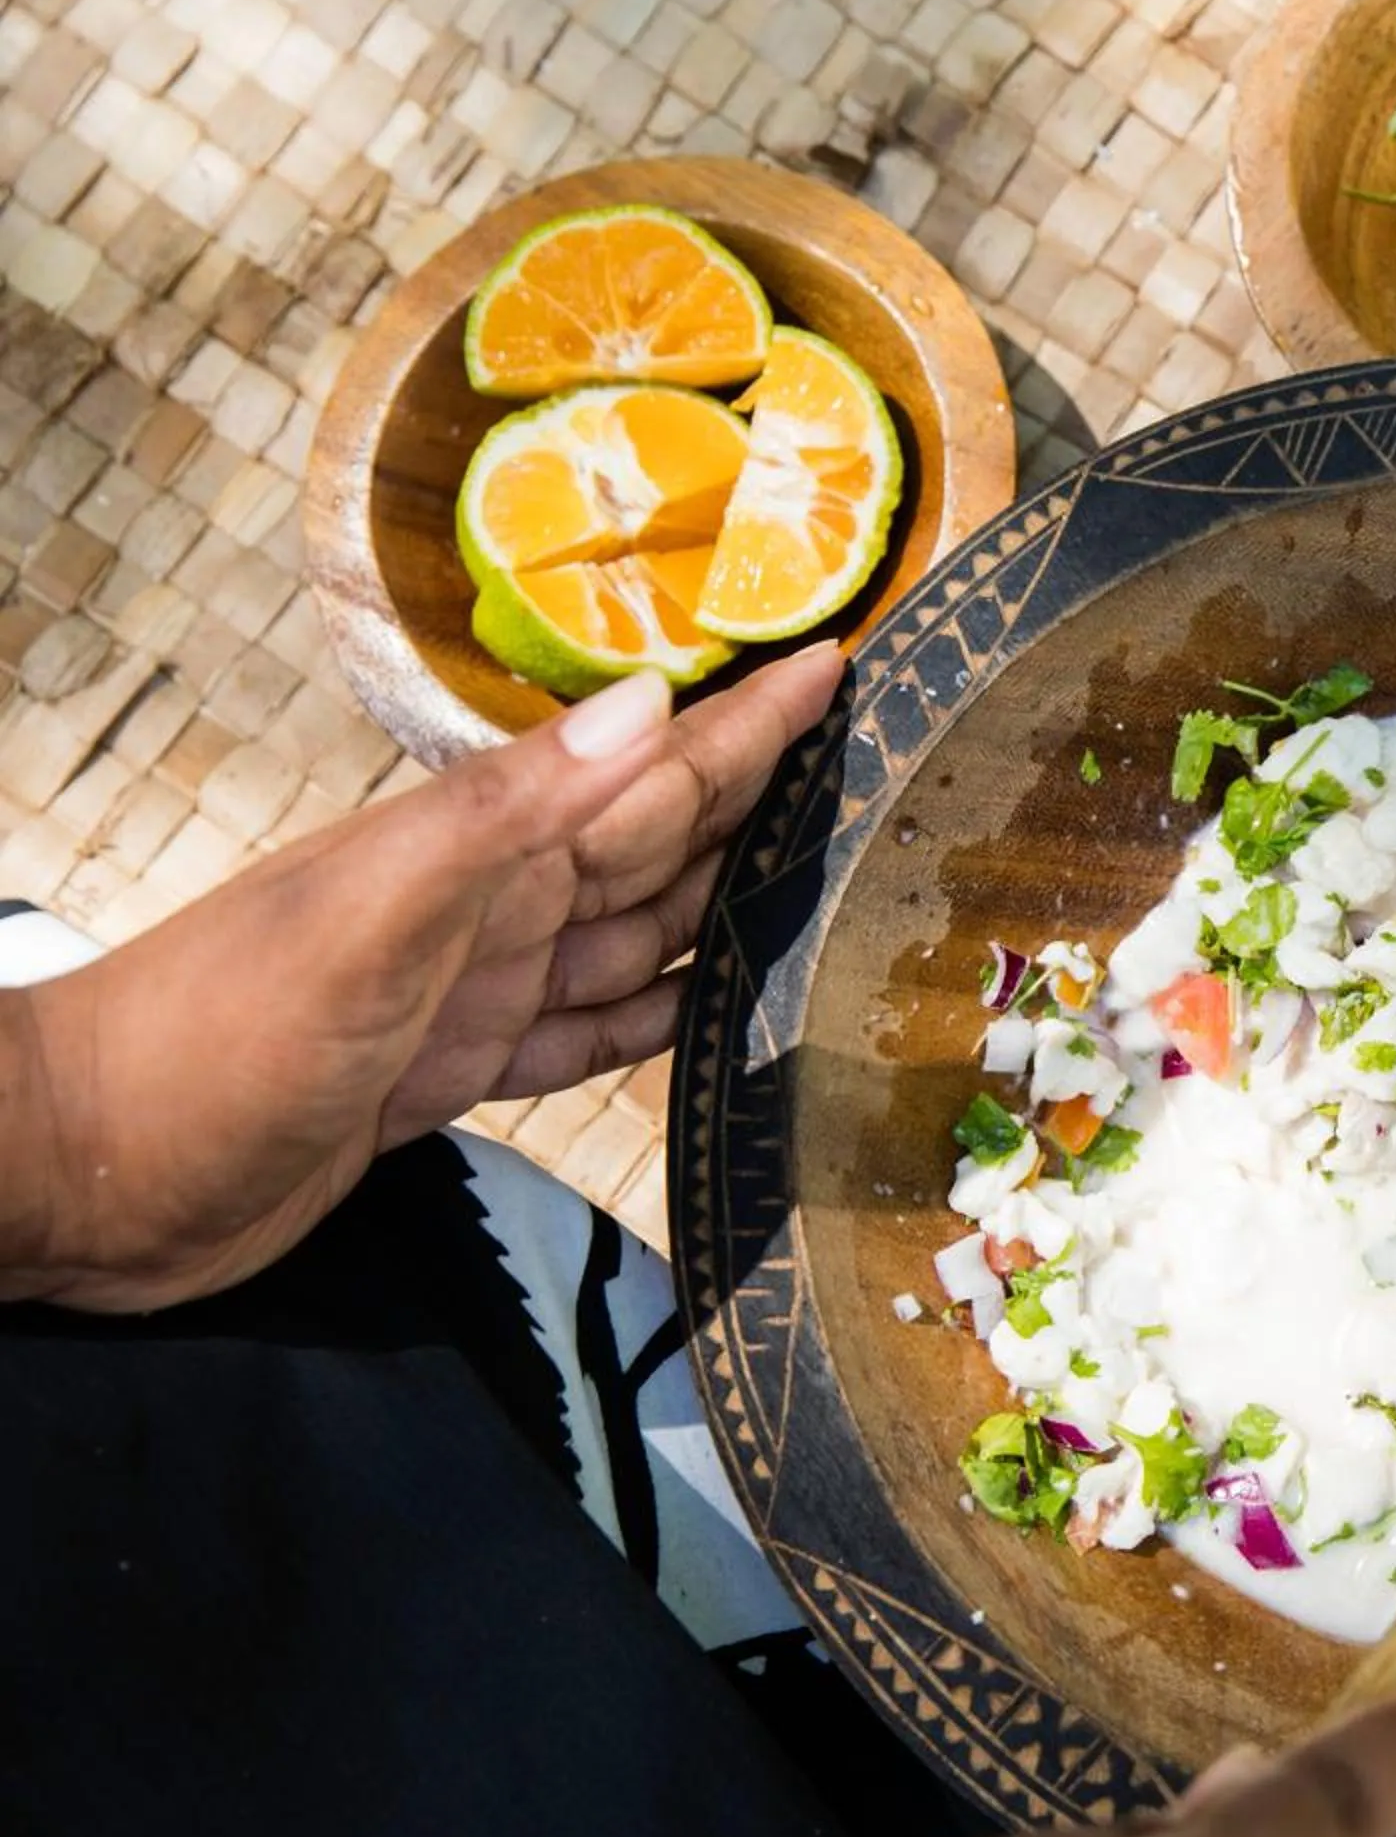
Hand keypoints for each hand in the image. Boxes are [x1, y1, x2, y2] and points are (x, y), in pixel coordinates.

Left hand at [0, 646, 844, 1310]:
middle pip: (658, 844)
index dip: (741, 724)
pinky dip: (662, 1012)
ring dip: (728, 900)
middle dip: (758, 793)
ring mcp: (472, 993)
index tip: (834, 660)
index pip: (645, 774)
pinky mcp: (452, 1076)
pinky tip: (716, 1000)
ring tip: (827, 873)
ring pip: (640, 933)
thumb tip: (647, 708)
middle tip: (870, 759)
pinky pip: (592, 1031)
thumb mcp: (362, 918)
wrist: (84, 1175)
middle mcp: (489, 913)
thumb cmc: (208, 1039)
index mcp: (478, 859)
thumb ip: (502, 819)